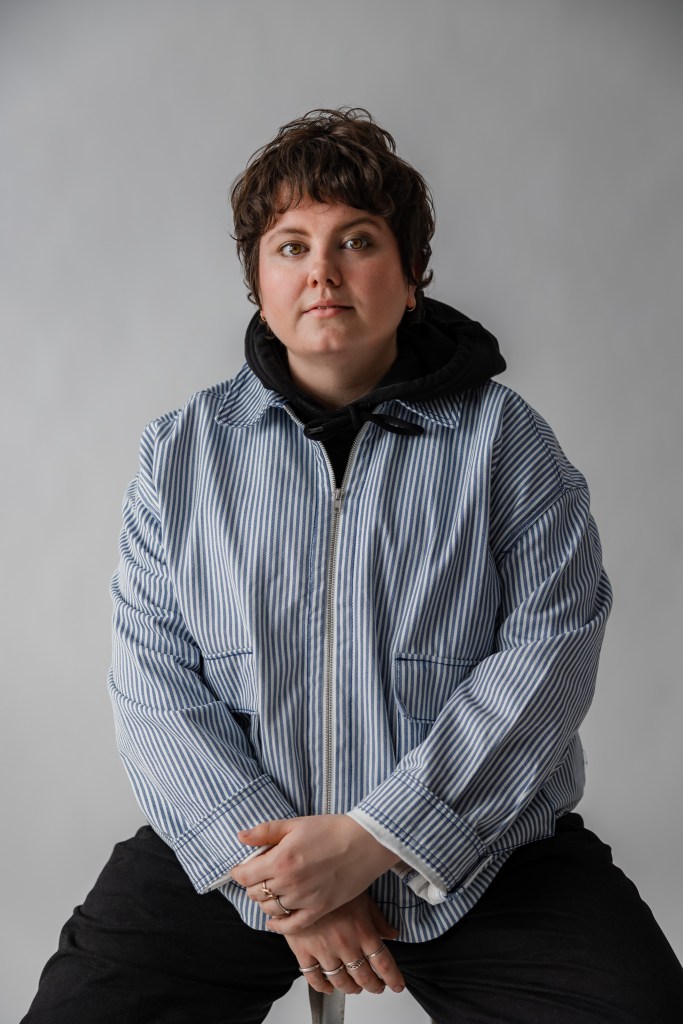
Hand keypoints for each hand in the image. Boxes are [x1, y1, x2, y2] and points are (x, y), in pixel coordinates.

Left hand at [230, 815, 400, 931]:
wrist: (364, 842)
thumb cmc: (330, 829)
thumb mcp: (295, 824)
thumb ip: (265, 832)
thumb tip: (241, 837)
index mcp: (280, 860)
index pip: (245, 877)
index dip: (239, 873)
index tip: (241, 869)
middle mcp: (289, 883)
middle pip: (256, 894)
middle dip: (253, 885)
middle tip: (259, 877)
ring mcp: (304, 899)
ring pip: (271, 910)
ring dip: (266, 901)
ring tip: (271, 891)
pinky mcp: (319, 910)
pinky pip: (292, 926)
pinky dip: (279, 925)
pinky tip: (275, 920)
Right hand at [285, 892, 404, 996]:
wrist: (301, 880)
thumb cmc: (334, 883)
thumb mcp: (362, 897)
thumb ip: (378, 919)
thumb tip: (392, 935)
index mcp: (363, 931)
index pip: (383, 964)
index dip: (393, 978)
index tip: (397, 986)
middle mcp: (345, 945)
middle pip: (363, 976)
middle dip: (373, 986)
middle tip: (377, 987)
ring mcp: (324, 951)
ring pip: (341, 981)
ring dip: (350, 988)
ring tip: (355, 988)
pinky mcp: (304, 952)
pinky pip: (314, 978)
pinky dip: (323, 987)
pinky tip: (328, 987)